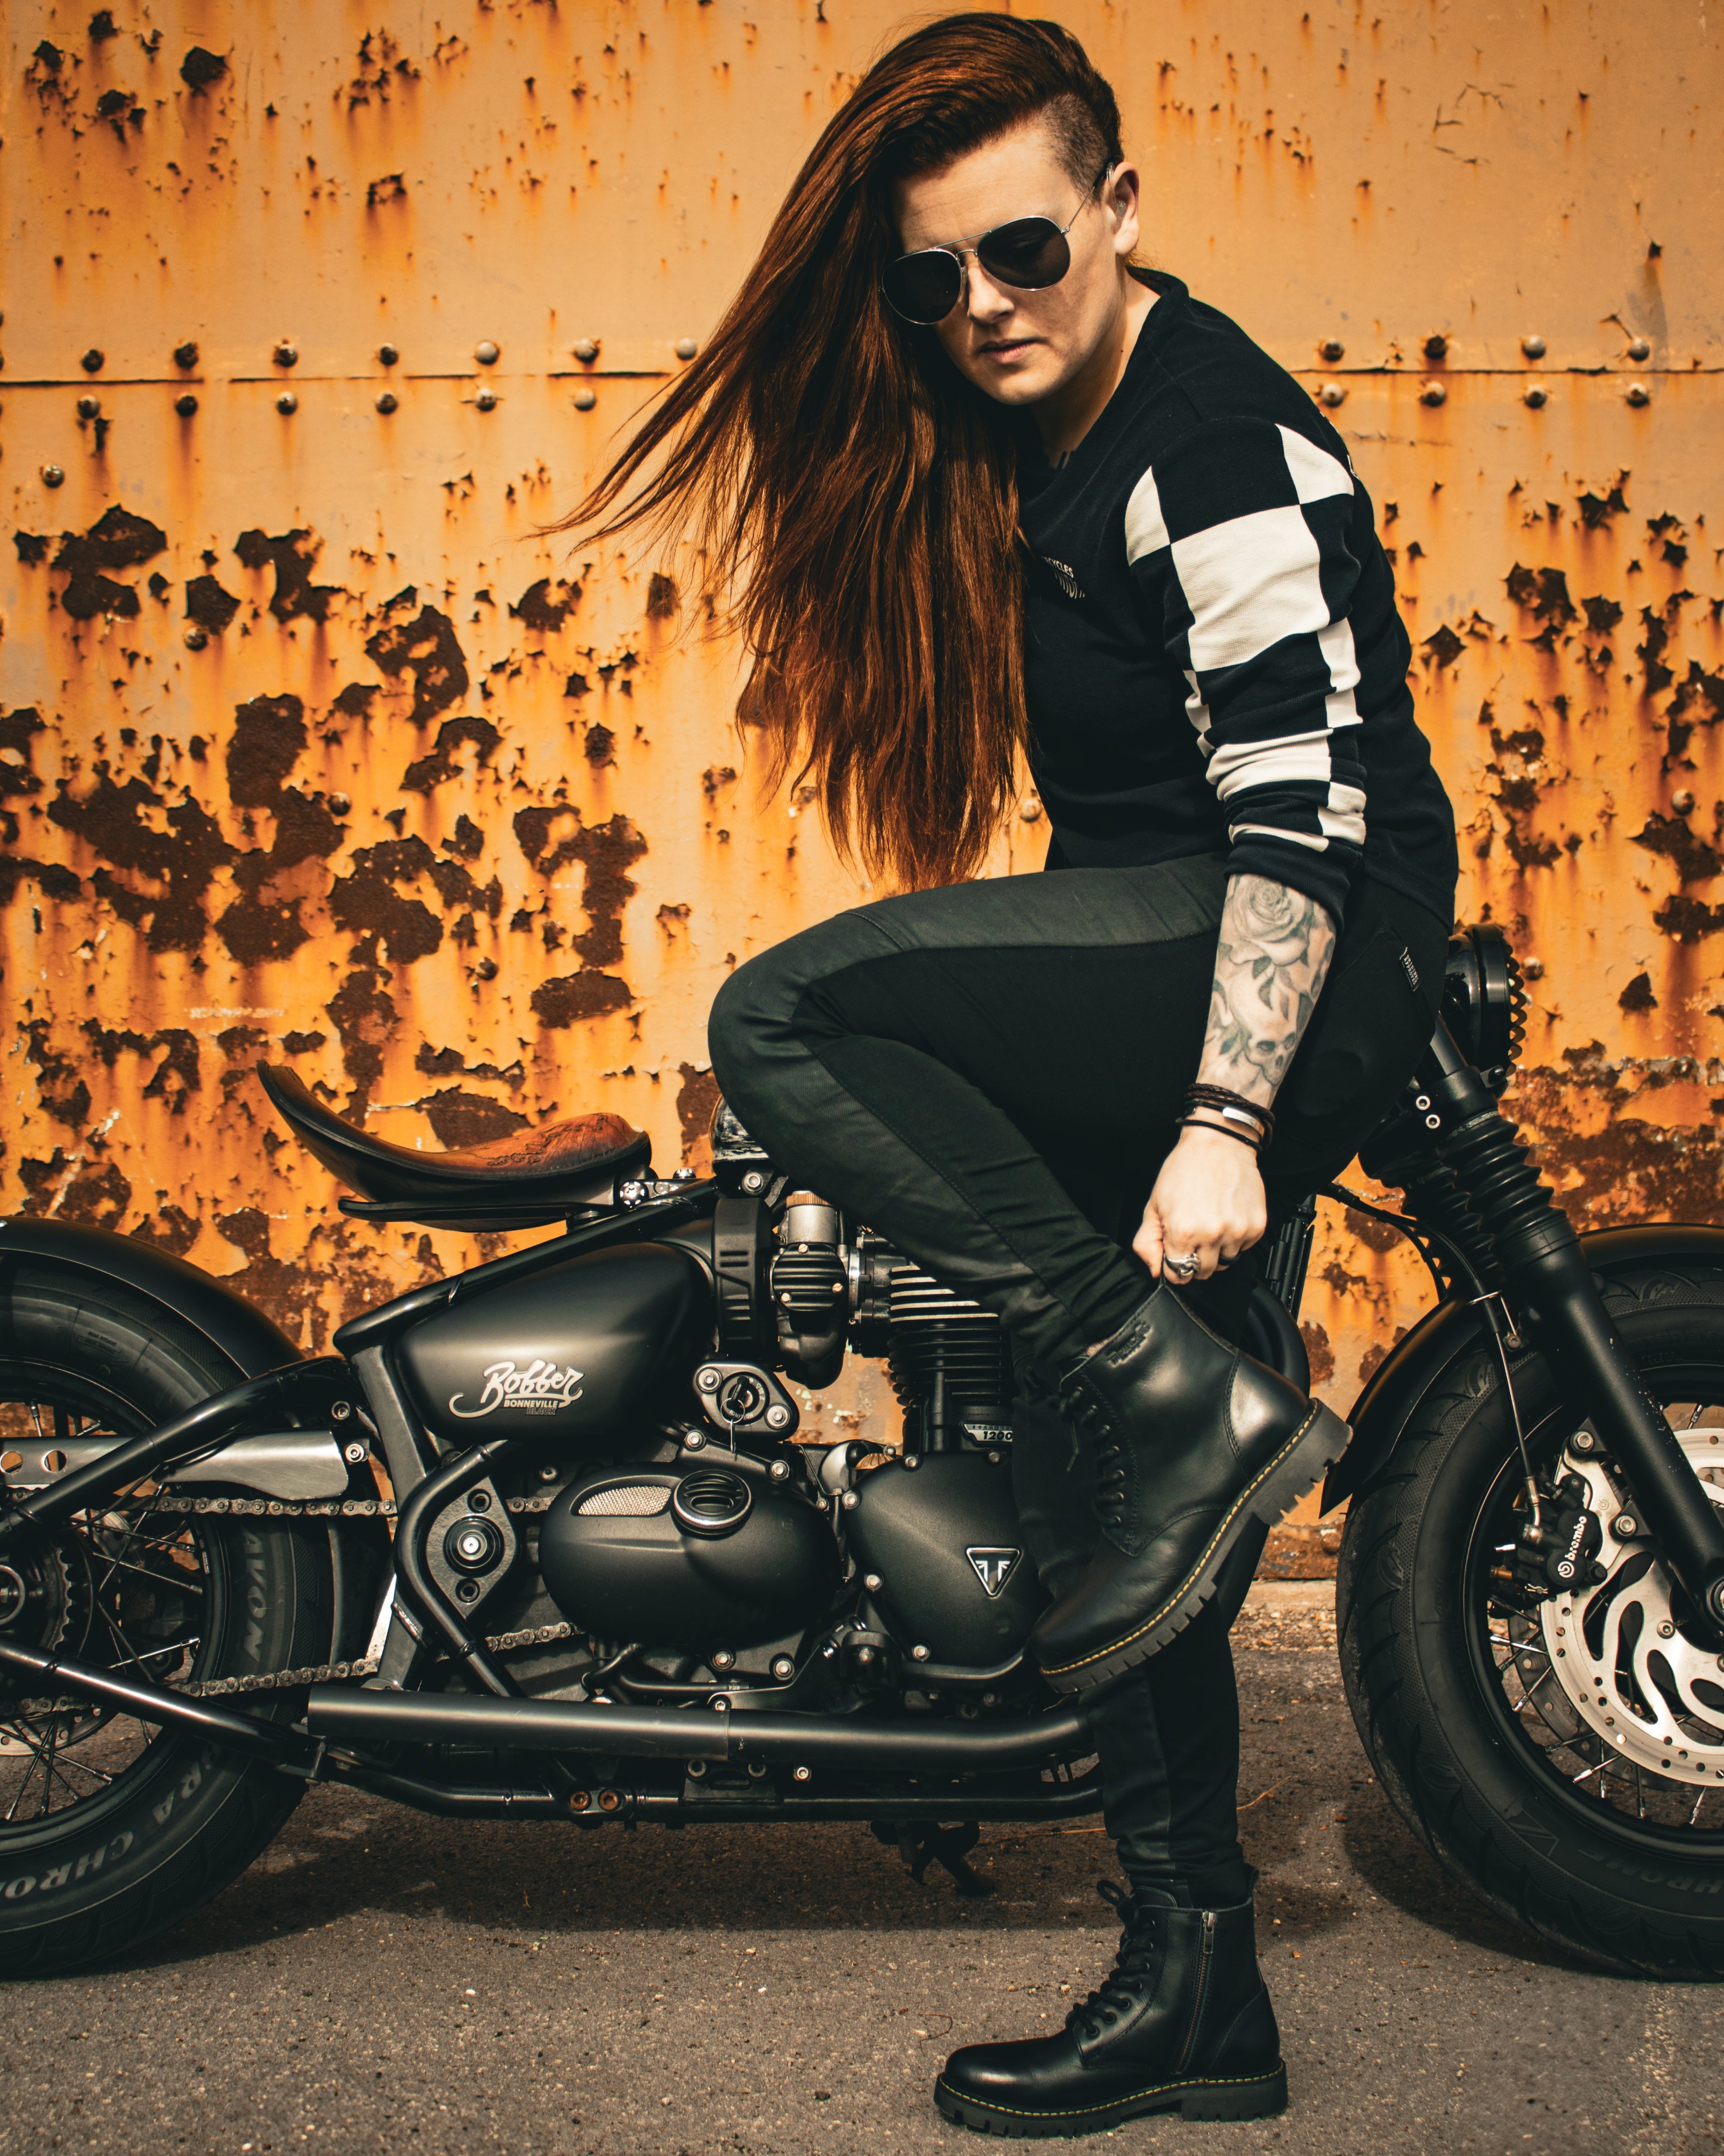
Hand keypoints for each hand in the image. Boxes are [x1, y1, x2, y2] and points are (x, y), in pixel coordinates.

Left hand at [1134, 1124, 1267, 1283]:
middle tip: (1192, 1237)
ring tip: (1210, 1225)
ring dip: (1215, 1252)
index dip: (1173, 1266)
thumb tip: (1155, 1269)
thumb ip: (1147, 1241)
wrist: (1219, 1144)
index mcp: (1183, 1231)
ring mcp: (1237, 1231)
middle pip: (1202, 1273)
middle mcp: (1211, 1235)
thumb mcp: (1154, 1204)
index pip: (1177, 1274)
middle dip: (1193, 1261)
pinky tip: (1225, 1219)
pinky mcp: (1256, 1227)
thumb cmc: (1185, 1169)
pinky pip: (1243, 1249)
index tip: (1175, 1255)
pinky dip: (1234, 1240)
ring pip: (1224, 1264)